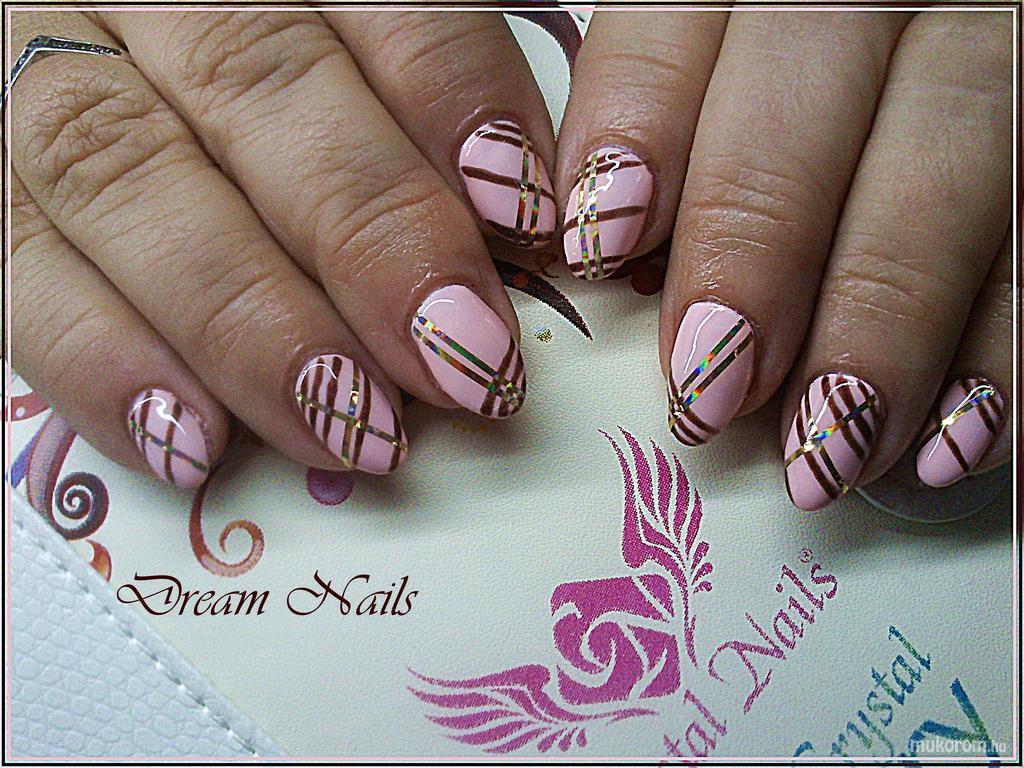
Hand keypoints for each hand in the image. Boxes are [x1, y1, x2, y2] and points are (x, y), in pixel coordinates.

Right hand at [10, 10, 553, 484]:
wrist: (129, 65)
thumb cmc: (286, 87)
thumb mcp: (359, 56)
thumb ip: (431, 99)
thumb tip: (532, 215)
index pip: (379, 0)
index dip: (452, 100)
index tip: (526, 210)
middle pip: (253, 83)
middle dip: (365, 232)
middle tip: (453, 355)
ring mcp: (46, 71)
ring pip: (120, 170)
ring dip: (243, 319)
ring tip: (344, 422)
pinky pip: (15, 264)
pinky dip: (97, 359)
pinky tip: (190, 439)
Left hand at [556, 10, 1010, 509]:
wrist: (930, 60)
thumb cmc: (803, 89)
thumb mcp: (725, 67)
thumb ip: (668, 120)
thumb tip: (600, 244)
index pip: (678, 21)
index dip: (634, 128)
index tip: (597, 245)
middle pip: (812, 89)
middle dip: (755, 244)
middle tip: (711, 383)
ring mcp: (991, 45)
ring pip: (952, 155)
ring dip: (884, 319)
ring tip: (823, 444)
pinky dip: (1002, 340)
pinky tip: (951, 432)